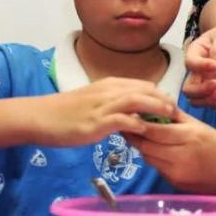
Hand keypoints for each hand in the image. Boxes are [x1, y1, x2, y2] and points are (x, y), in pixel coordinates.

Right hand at [31, 78, 175, 145]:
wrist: (39, 116)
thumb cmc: (65, 111)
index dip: (160, 95)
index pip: (143, 85)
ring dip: (156, 108)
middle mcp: (108, 91)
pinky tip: (145, 130)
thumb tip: (132, 115)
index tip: (171, 106)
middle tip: (176, 113)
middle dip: (164, 100)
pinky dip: (136, 123)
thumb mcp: (93, 101)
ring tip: (169, 118)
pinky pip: (121, 119)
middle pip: (145, 90)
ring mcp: (102, 106)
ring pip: (137, 100)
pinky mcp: (95, 122)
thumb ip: (113, 105)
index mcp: (109, 85)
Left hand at [123, 108, 215, 191]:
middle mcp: (181, 155)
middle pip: (146, 145)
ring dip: (142, 146)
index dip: (137, 123)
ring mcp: (177, 173)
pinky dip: (153, 158)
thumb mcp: (204, 128)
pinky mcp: (175, 184)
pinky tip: (156, 150)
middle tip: (126, 125)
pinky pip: (157, 167)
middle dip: (135, 135)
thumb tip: (157, 105)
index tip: (127, 115)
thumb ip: (179, 118)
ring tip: (139, 135)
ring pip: (149, 157)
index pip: (154, 130)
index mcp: (190, 136)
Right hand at [183, 16, 215, 108]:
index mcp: (195, 52)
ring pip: (197, 100)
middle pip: (189, 88)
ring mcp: (207, 81)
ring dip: (209, 102)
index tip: (215, 66)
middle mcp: (198, 70)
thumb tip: (215, 68)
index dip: (200, 67)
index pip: (190, 63)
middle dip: (201, 91)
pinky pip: (213, 102)